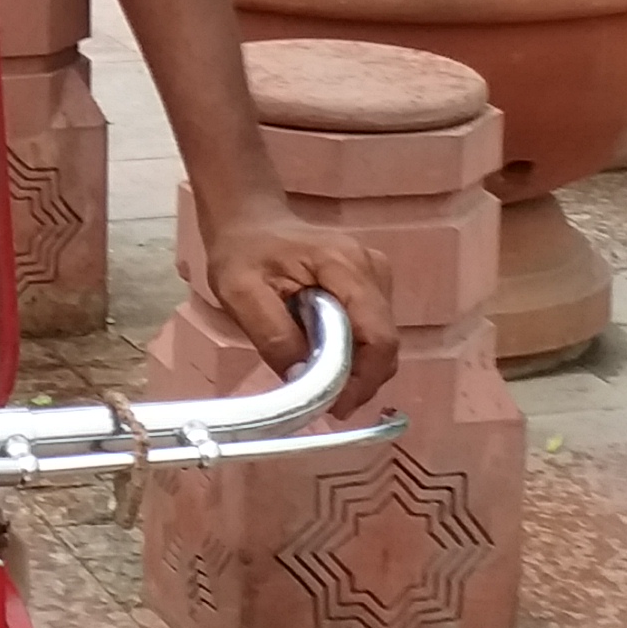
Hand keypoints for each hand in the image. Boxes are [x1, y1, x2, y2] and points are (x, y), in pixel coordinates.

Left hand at [195, 206, 399, 416]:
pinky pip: (372, 331)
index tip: (335, 408)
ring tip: (317, 379)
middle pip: (385, 343)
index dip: (363, 380)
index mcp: (345, 266)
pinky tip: (324, 357)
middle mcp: (373, 269)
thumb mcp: (241, 294)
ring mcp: (377, 275)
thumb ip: (275, 337)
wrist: (250, 219)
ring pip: (381, 341)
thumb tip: (304, 380)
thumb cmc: (242, 252)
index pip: (378, 336)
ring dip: (356, 369)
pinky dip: (354, 353)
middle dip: (359, 380)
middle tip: (323, 403)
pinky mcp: (372, 284)